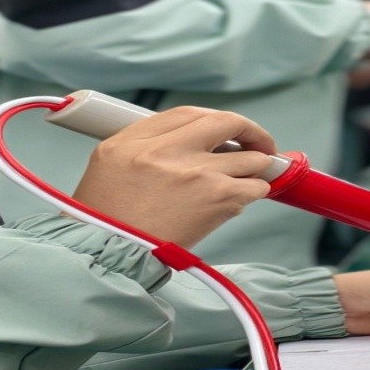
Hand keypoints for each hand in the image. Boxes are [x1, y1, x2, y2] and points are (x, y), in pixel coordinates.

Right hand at [71, 107, 277, 246]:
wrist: (112, 256)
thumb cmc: (108, 217)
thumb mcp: (110, 161)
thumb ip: (146, 140)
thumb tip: (191, 135)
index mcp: (137, 140)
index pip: (190, 114)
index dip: (215, 120)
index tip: (227, 130)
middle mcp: (169, 151)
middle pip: (227, 123)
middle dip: (253, 132)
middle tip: (261, 144)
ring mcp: (197, 173)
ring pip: (250, 158)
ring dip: (256, 168)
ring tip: (249, 179)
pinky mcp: (218, 198)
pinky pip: (254, 187)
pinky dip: (254, 192)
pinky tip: (240, 199)